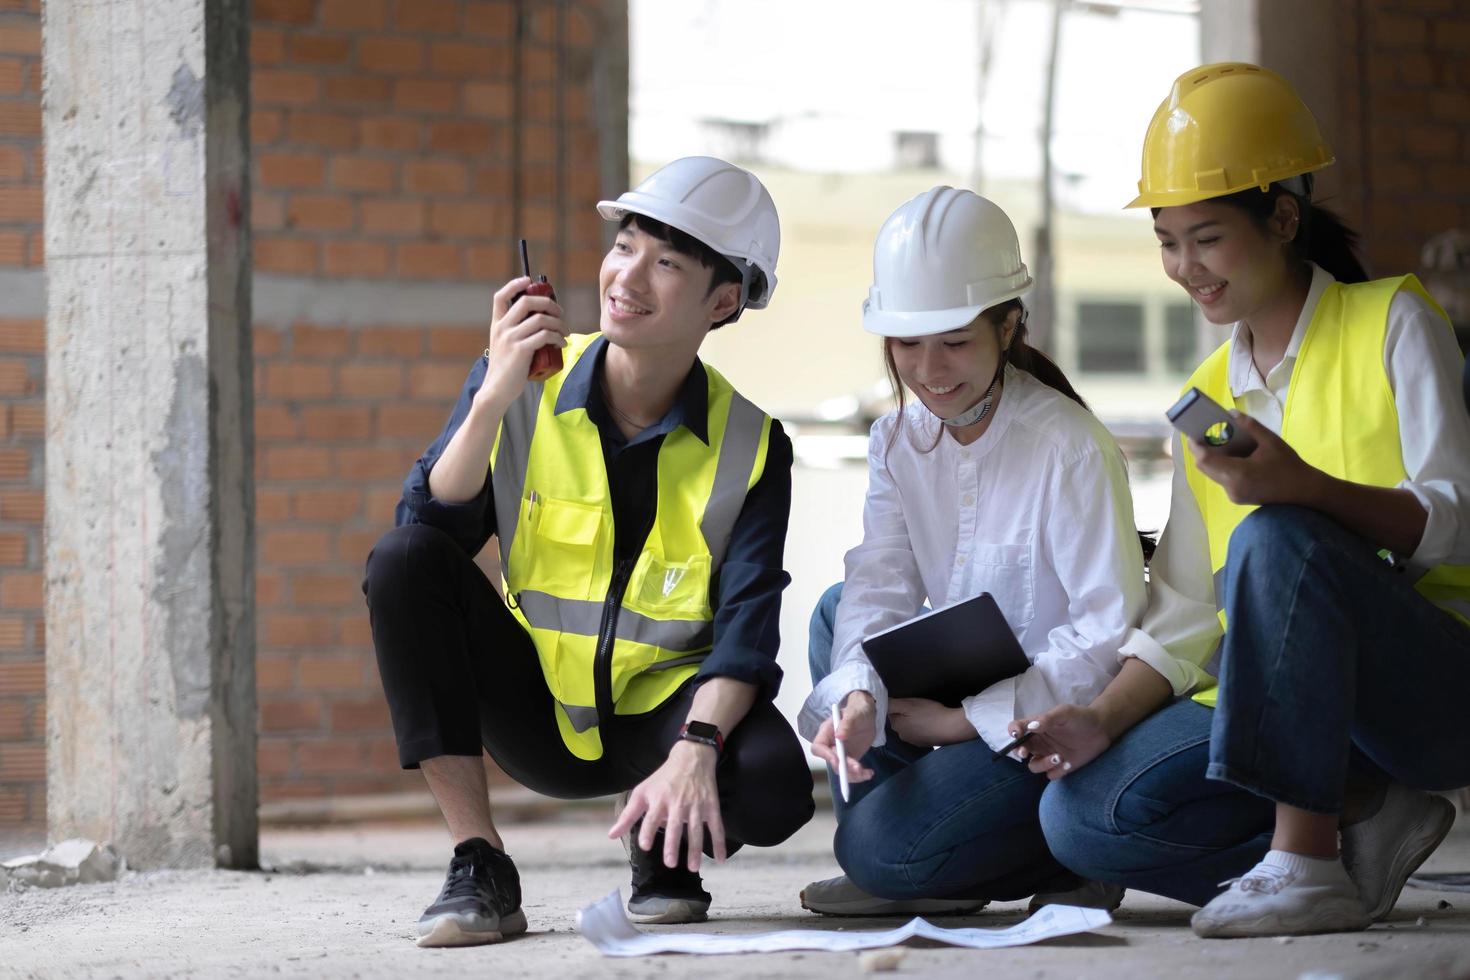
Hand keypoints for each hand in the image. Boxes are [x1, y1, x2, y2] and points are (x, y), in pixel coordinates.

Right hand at [479, 276, 568, 405]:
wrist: (497, 390)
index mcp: (497, 324)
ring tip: (565, 333)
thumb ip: (516, 333)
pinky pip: (544, 336)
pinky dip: (557, 337)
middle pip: (526, 302)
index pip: (500, 297)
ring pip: (540, 319)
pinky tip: (562, 343)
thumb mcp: (505, 346)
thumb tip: (540, 323)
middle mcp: (502, 328)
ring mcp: (511, 338)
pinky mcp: (520, 350)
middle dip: (548, 303)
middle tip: (560, 313)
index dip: (514, 284)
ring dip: (558, 323)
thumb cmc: (507, 369)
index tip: (529, 281)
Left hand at [607, 741, 724, 870]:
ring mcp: (696, 806)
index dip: (648, 831)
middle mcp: (678, 803)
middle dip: (672, 844)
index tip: (645, 845)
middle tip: (670, 863)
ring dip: (695, 849)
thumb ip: (628, 815)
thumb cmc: (663, 778)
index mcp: (659, 800)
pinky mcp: (711, 806)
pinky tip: (720, 859)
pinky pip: (716, 826)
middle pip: (675, 826)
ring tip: (692, 867)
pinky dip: (719, 843)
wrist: (692, 758)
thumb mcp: (642, 792)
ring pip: (696, 830)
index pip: (651, 818)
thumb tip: (611, 835)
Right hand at [808, 691, 876, 783]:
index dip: (825, 755)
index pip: (818, 747)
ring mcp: (841, 753)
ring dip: (853, 775)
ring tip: (867, 773)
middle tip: (858, 768)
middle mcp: (831, 745)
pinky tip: (870, 773)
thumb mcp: (854, 713)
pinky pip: (852, 771)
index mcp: (827, 732)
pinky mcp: (851, 758)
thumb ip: (847, 723)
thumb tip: (839, 735)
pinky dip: (861, 775)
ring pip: (842, 770)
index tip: (838, 760)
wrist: (868, 714)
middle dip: (844, 767)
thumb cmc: (858, 709)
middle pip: (832, 762)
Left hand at [888, 697, 975, 745]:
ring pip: (908, 727)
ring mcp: (913, 741)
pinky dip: (921, 727)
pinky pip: (918, 732)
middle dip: (904, 713)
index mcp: (896, 726)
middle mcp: (902, 736)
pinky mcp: (924, 743)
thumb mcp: (909, 704)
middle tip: (916, 706)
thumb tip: (878, 704)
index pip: (890, 713)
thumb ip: (892, 704)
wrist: (951, 727)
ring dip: (912, 721)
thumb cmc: (929, 713)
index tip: (906, 701)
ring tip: (923, 713)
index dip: (897, 705)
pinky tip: (929, 722)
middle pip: (899, 720)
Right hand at [1009, 704, 1111, 779]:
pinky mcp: (1061, 767)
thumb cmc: (1080, 717)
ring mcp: (1049, 755)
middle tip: (1025, 753)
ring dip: (1042, 764)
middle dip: (1021, 753)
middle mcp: (1039, 742)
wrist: (1102, 729)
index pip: (1017, 728)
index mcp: (1036, 727)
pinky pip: (1051, 775)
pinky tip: (1069, 763)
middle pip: (1020, 751)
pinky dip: (1057, 771)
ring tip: (1059, 757)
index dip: (1013, 732)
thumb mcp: (1064, 713)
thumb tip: (1030, 726)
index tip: (1016, 735)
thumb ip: (1047, 719)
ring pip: (1034, 766)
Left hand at [1188, 412, 1325, 506]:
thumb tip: (1231, 413)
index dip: (1196, 446)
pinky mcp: (1237, 497)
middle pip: (1205, 467)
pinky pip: (1222, 479)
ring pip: (1213, 474)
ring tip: (1217, 442)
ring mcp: (1233, 494)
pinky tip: (1231, 455)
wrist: (1304, 492)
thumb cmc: (1289, 466)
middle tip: (1203, 434)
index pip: (1205, 459)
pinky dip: (1222, 466)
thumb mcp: (1271, 442)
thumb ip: (1250, 426)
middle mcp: (1231, 486)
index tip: (1193, 432)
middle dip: (1201, 451)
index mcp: (1237, 473)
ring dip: (1211, 459)